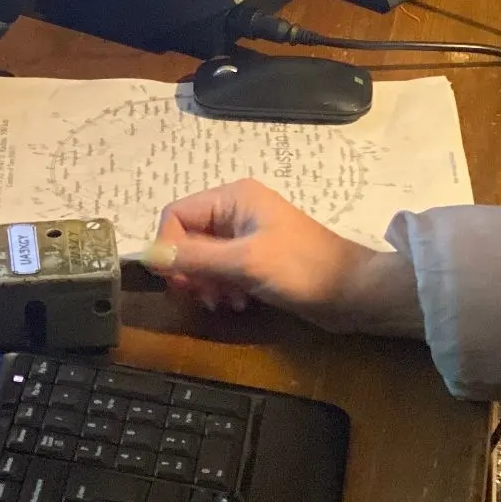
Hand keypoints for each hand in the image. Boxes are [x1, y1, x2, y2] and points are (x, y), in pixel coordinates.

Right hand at [142, 179, 422, 336]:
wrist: (352, 292)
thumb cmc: (302, 269)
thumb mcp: (245, 263)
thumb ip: (195, 258)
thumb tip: (147, 256)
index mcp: (233, 197)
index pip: (176, 215)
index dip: (169, 248)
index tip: (178, 281)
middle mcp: (236, 210)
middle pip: (187, 238)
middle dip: (191, 270)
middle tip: (203, 296)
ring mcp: (247, 236)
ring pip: (203, 258)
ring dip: (207, 283)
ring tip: (225, 302)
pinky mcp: (257, 259)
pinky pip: (223, 271)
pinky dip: (223, 288)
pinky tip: (238, 304)